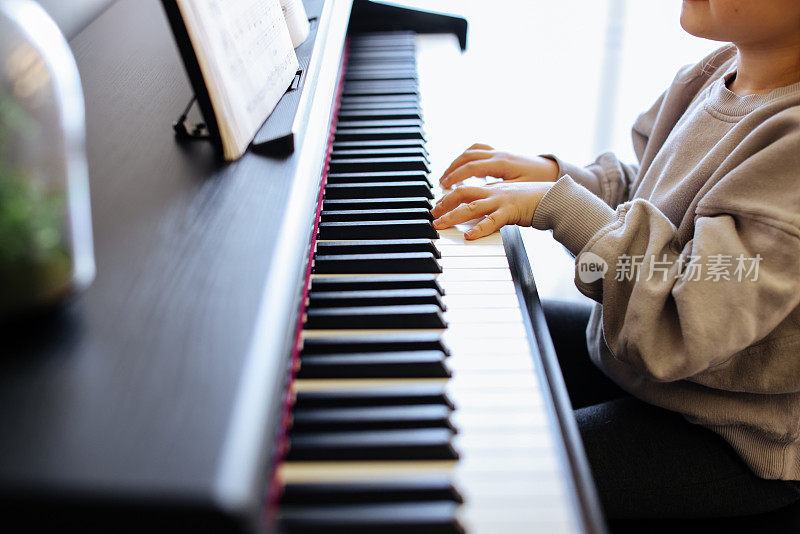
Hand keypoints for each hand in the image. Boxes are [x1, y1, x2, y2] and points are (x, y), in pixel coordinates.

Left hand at [431, 181, 553, 239]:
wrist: (555, 197)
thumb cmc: (533, 201)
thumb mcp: (509, 200)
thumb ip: (493, 206)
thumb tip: (478, 217)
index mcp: (492, 188)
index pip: (465, 190)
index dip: (448, 197)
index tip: (437, 206)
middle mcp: (493, 192)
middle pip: (462, 193)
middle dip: (444, 204)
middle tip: (432, 215)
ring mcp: (501, 201)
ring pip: (470, 207)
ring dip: (452, 216)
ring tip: (440, 225)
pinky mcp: (511, 211)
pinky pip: (492, 221)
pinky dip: (479, 229)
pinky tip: (469, 236)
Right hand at [439, 143, 558, 188]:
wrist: (553, 173)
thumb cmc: (539, 184)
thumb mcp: (516, 191)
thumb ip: (495, 193)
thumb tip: (475, 198)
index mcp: (502, 163)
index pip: (471, 167)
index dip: (455, 177)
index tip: (444, 186)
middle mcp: (499, 154)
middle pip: (467, 157)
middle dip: (451, 169)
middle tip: (440, 183)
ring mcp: (500, 151)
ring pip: (471, 151)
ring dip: (457, 162)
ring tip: (448, 175)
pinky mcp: (502, 153)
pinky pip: (479, 150)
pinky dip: (467, 157)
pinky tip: (464, 168)